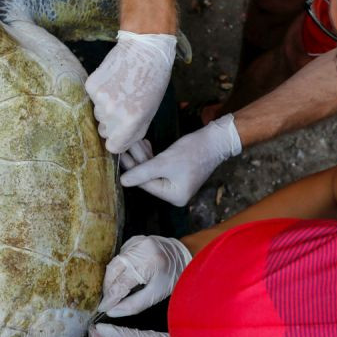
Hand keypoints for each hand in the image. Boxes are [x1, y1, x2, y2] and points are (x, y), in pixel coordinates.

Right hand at [85, 31, 177, 153]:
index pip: (113, 147)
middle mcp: (112, 112)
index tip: (122, 132)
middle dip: (113, 123)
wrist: (145, 49)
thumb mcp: (150, 112)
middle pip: (104, 130)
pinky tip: (112, 81)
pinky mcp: (91, 85)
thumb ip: (134, 131)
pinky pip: (92, 98)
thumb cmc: (153, 81)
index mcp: (130, 121)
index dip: (118, 140)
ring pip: (97, 114)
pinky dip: (100, 93)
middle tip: (125, 105)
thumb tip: (119, 143)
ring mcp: (99, 98)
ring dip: (106, 107)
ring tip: (120, 90)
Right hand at [100, 235, 191, 316]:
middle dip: (107, 287)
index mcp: (148, 263)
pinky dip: (118, 268)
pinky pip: (119, 256)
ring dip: (111, 278)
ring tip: (114, 291)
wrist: (184, 255)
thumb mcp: (156, 294)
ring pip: (114, 263)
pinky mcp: (133, 240)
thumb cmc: (173, 277)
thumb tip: (112, 311)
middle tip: (107, 301)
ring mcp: (135, 242)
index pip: (121, 283)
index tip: (103, 308)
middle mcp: (139, 249)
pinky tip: (123, 275)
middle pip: (112, 270)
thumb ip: (134, 304)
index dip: (110, 298)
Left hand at [120, 114, 242, 205]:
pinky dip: (152, 156)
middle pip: (149, 177)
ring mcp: (177, 183)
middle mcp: (175, 194)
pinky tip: (144, 144)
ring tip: (133, 142)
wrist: (216, 140)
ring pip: (153, 170)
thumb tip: (122, 182)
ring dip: (143, 156)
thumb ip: (142, 172)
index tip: (120, 157)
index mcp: (174, 197)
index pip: (147, 185)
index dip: (132, 170)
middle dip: (137, 161)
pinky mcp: (178, 172)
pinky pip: (161, 166)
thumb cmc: (192, 152)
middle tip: (124, 147)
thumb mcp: (164, 162)